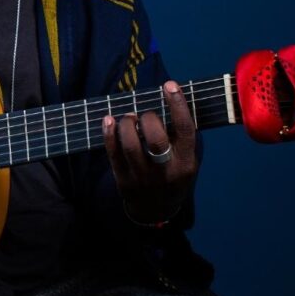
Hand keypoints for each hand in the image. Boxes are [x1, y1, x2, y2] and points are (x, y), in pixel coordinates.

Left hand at [103, 80, 198, 223]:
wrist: (155, 211)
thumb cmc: (172, 175)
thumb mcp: (185, 160)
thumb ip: (179, 137)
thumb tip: (168, 100)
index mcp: (186, 163)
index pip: (185, 130)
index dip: (178, 105)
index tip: (170, 85)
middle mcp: (166, 171)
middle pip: (156, 138)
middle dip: (149, 118)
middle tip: (145, 114)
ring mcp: (143, 177)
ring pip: (131, 145)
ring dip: (127, 124)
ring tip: (128, 117)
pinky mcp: (123, 181)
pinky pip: (113, 154)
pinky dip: (109, 134)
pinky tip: (108, 120)